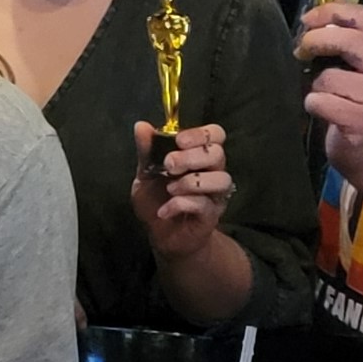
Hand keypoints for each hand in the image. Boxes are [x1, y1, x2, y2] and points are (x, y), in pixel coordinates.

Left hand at [128, 120, 233, 257]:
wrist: (159, 235)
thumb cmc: (156, 200)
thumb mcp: (145, 173)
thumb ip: (146, 151)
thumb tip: (141, 126)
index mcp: (198, 157)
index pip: (215, 135)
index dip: (200, 134)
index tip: (178, 140)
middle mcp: (212, 173)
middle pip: (218, 154)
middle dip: (191, 157)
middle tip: (169, 165)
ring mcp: (214, 196)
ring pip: (221, 179)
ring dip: (191, 181)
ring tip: (170, 189)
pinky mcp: (211, 217)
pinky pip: (204, 205)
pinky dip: (181, 204)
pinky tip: (165, 210)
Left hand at [296, 2, 362, 181]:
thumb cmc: (362, 104)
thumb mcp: (361, 66)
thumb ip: (349, 33)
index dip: (334, 11)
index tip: (309, 19)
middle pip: (353, 41)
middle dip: (319, 39)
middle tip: (303, 49)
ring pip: (331, 76)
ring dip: (316, 84)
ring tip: (324, 93)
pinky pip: (322, 102)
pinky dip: (314, 105)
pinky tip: (325, 112)